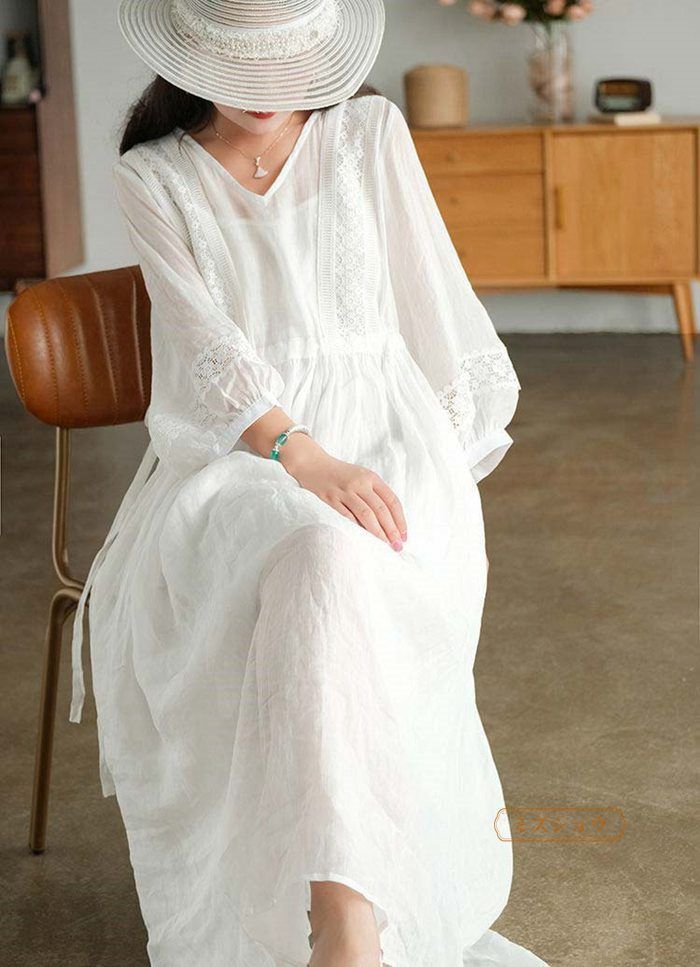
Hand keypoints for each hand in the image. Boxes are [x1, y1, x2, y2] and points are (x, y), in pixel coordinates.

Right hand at [279, 433, 407, 550]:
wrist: (312, 464)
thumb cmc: (340, 474)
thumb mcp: (361, 477)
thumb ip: (375, 494)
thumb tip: (390, 522)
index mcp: (371, 477)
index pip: (392, 501)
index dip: (400, 520)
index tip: (404, 535)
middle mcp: (360, 483)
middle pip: (381, 510)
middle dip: (391, 530)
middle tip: (397, 546)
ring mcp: (345, 491)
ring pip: (366, 515)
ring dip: (377, 533)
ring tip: (384, 545)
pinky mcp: (330, 499)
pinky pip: (347, 517)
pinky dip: (358, 529)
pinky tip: (365, 539)